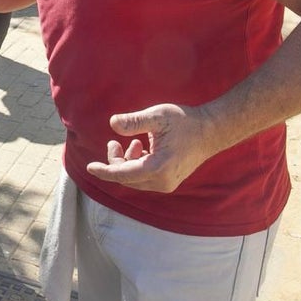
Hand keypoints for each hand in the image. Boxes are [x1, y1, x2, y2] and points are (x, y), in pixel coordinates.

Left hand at [85, 103, 215, 192]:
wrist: (211, 131)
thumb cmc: (185, 121)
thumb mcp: (157, 116)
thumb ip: (134, 121)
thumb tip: (112, 123)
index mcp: (158, 167)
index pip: (123, 174)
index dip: (104, 170)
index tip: (89, 167)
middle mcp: (162, 181)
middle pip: (126, 177)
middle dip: (116, 161)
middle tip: (114, 142)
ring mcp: (167, 183)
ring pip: (134, 179)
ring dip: (127, 162)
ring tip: (134, 142)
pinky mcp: (169, 181)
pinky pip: (144, 178)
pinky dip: (137, 164)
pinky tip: (141, 148)